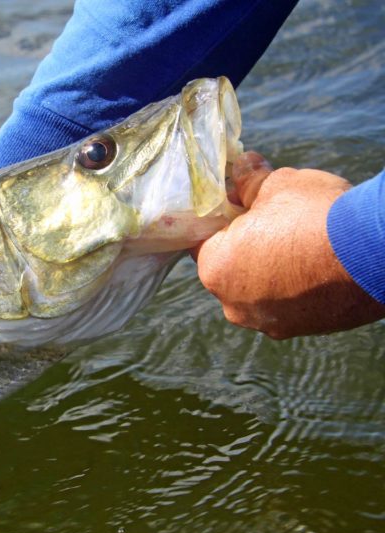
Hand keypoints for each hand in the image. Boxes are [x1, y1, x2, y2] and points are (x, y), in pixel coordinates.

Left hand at [191, 152, 384, 338]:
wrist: (375, 254)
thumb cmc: (316, 216)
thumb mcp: (278, 185)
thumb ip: (250, 181)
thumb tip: (242, 166)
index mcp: (215, 268)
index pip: (202, 240)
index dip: (220, 219)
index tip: (240, 203)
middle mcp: (233, 305)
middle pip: (229, 268)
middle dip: (246, 244)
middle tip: (273, 220)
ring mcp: (268, 323)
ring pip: (258, 289)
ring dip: (271, 269)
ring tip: (301, 242)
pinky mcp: (300, 330)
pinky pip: (285, 304)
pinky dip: (295, 287)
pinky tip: (316, 266)